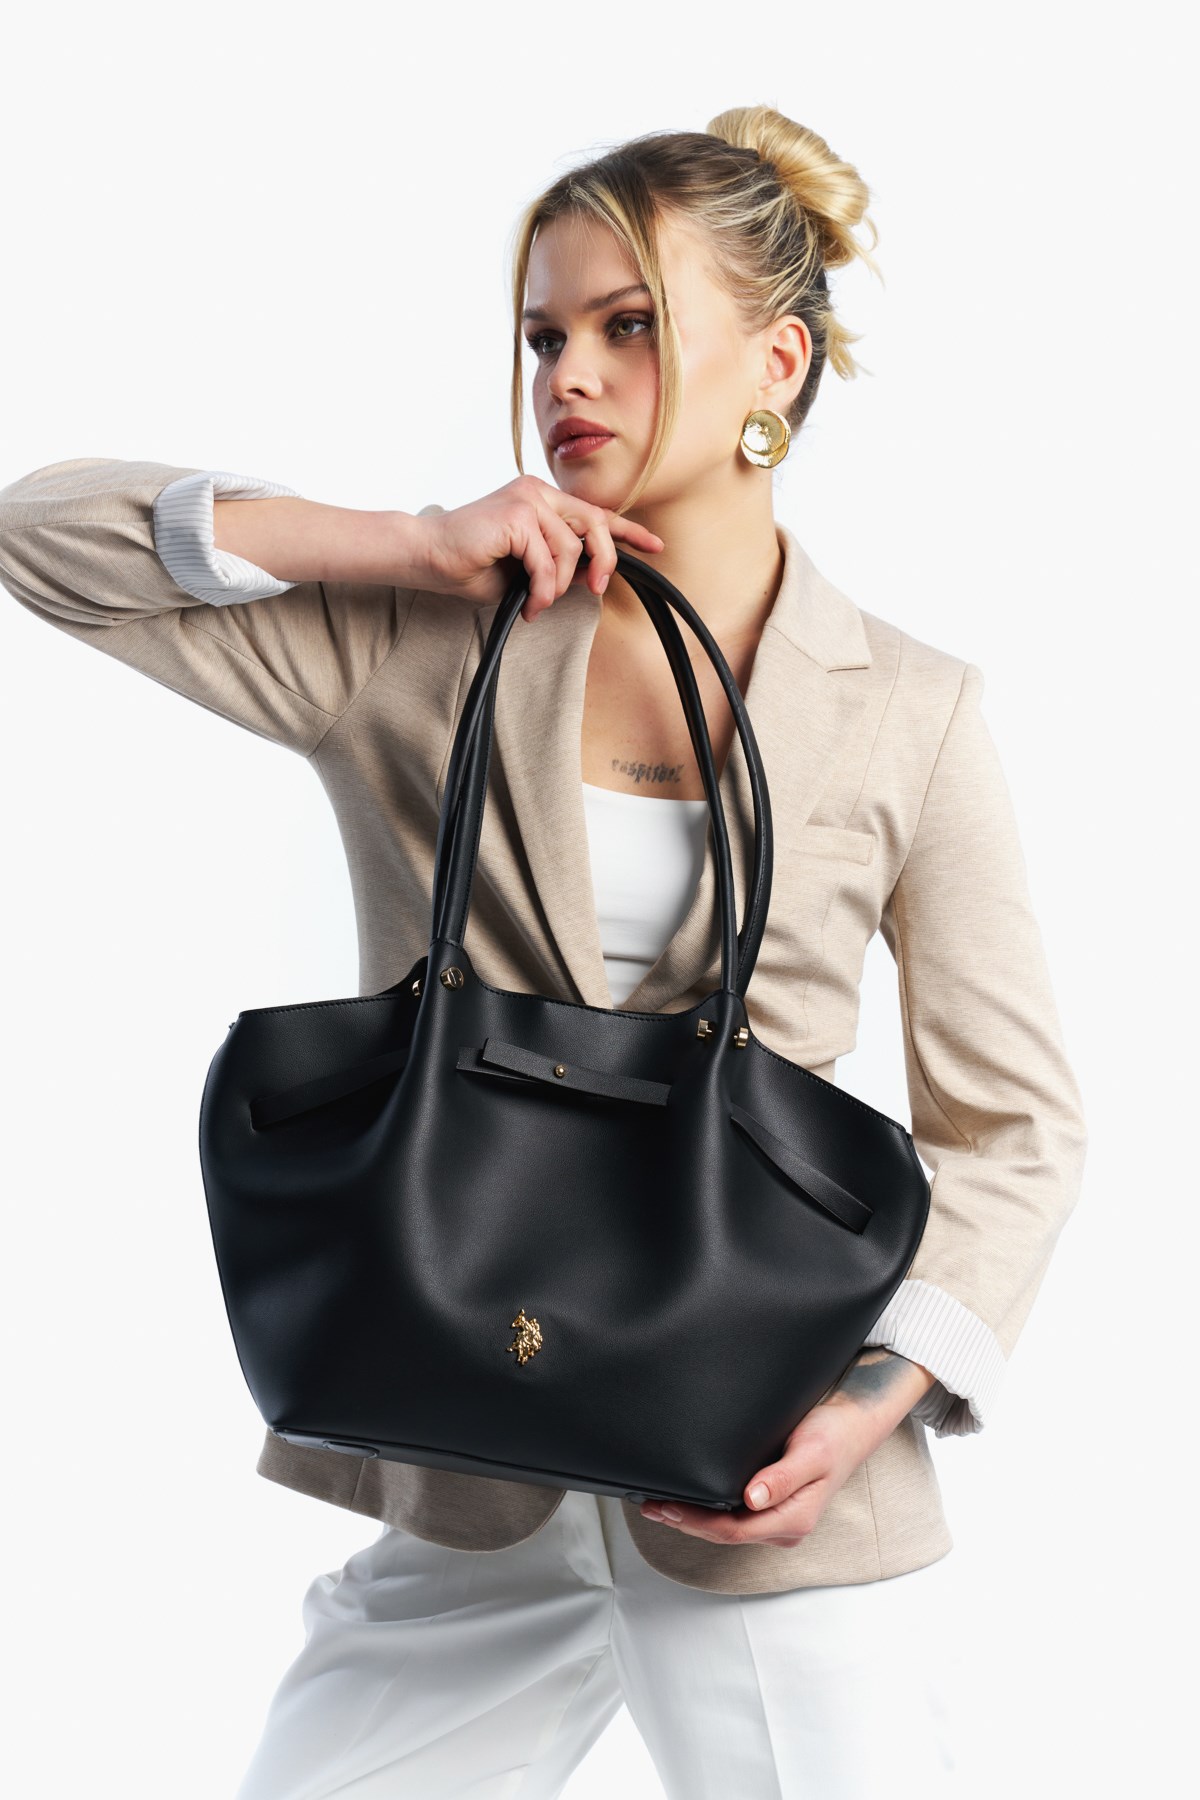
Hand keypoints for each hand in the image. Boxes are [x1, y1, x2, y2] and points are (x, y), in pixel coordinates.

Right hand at [417, 475, 664, 622]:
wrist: (427, 556)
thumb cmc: (470, 564)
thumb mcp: (525, 567)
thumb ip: (557, 564)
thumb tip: (588, 576)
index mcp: (542, 500)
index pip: (594, 513)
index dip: (627, 531)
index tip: (654, 545)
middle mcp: (538, 492)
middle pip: (595, 524)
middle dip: (604, 563)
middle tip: (594, 591)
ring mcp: (528, 499)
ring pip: (570, 550)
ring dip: (556, 588)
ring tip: (536, 603)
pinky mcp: (517, 514)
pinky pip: (547, 562)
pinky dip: (542, 589)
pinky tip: (528, 602)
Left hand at [639, 1349, 936, 1547]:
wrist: (855, 1423)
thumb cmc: (835, 1435)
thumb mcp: (812, 1451)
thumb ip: (783, 1477)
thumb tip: (752, 1500)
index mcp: (793, 1520)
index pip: (732, 1530)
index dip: (694, 1522)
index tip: (664, 1506)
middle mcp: (784, 1526)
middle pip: (725, 1533)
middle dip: (685, 1522)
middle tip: (648, 1505)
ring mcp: (778, 1518)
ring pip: (728, 1526)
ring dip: (692, 1517)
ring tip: (658, 1502)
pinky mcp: (772, 1505)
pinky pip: (734, 1514)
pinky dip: (707, 1507)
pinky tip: (689, 1495)